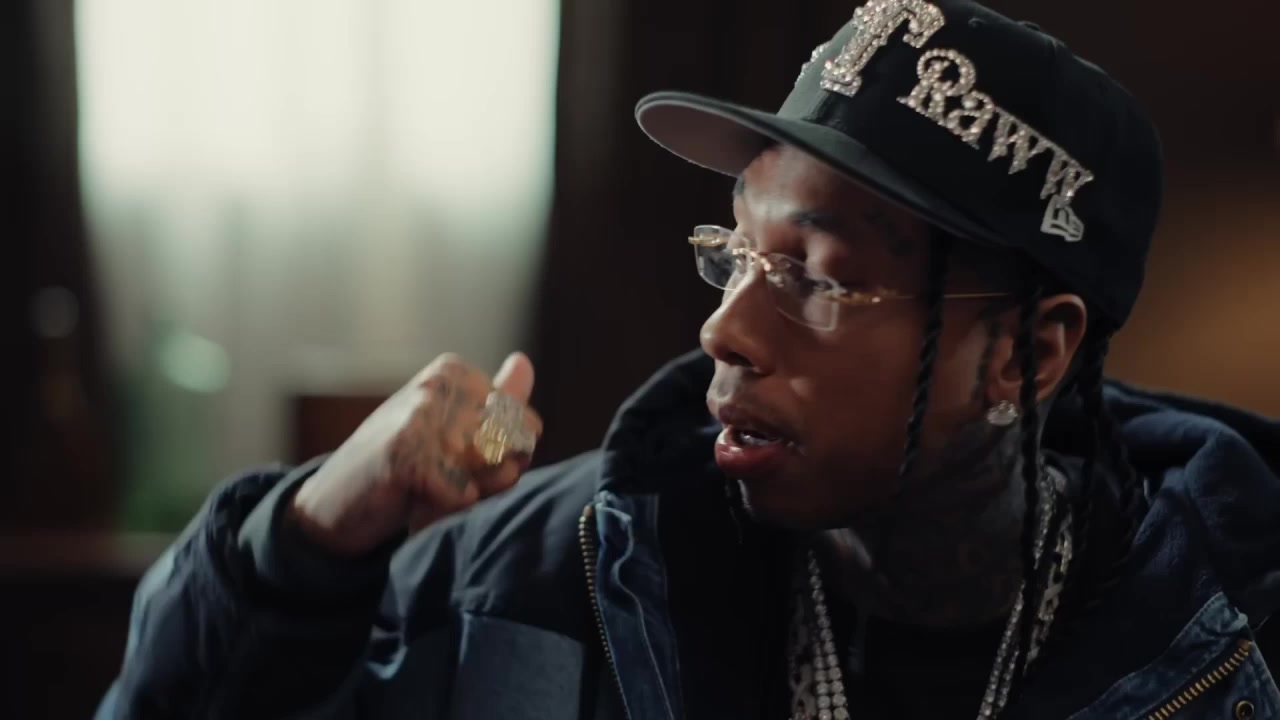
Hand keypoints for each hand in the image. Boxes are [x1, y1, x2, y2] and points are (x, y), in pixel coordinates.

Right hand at [288, 352, 541, 555]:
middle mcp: (440, 384)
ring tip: (424, 491)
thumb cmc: (397, 468)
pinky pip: (464, 497)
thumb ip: (494, 402)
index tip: (456, 462)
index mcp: (454, 372)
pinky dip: (443, 514)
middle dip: (488, 481)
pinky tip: (410, 504)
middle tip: (440, 481)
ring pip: (493, 471)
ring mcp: (421, 415)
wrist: (330, 505)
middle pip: (514, 449)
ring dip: (465, 498)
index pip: (526, 426)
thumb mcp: (449, 430)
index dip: (502, 461)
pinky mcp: (406, 452)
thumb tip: (524, 363)